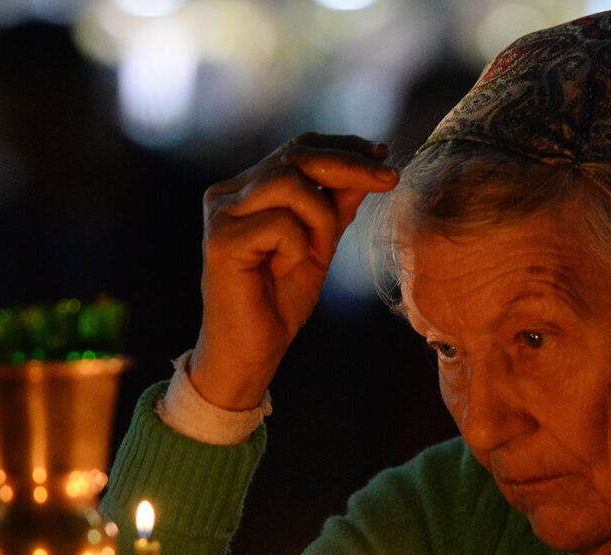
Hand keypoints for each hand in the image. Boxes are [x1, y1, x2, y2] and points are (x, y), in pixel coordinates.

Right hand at [193, 132, 398, 409]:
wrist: (252, 352)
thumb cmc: (280, 301)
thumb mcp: (319, 244)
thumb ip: (336, 205)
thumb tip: (371, 165)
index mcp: (246, 189)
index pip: (297, 149)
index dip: (342, 147)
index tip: (382, 154)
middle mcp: (228, 194)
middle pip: (295, 156)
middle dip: (350, 165)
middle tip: (390, 178)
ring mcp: (221, 214)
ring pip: (290, 184)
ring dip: (320, 216)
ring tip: (318, 252)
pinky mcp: (222, 240)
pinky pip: (281, 223)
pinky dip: (298, 246)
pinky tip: (282, 270)